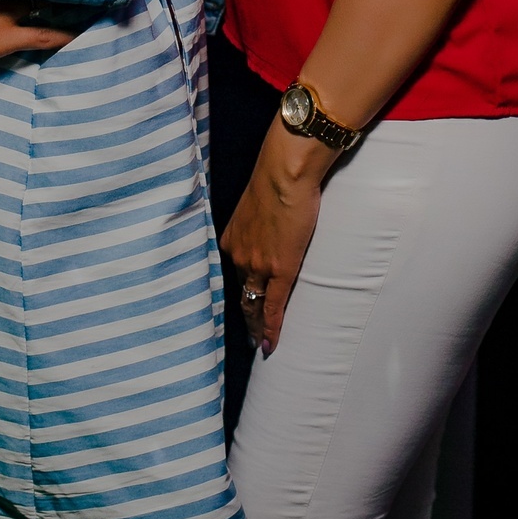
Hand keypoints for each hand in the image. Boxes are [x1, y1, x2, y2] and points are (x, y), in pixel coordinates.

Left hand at [220, 121, 329, 354]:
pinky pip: (273, 306)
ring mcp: (257, 266)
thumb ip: (258, 220)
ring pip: (253, 304)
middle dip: (244, 316)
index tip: (241, 309)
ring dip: (256, 326)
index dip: (238, 293)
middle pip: (240, 294)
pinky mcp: (280, 270)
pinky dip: (270, 328)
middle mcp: (238, 256)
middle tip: (249, 337)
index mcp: (232, 240)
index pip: (234, 275)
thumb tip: (270, 222)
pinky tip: (269, 345)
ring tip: (260, 344)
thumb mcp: (256, 204)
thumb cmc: (276, 179)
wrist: (285, 173)